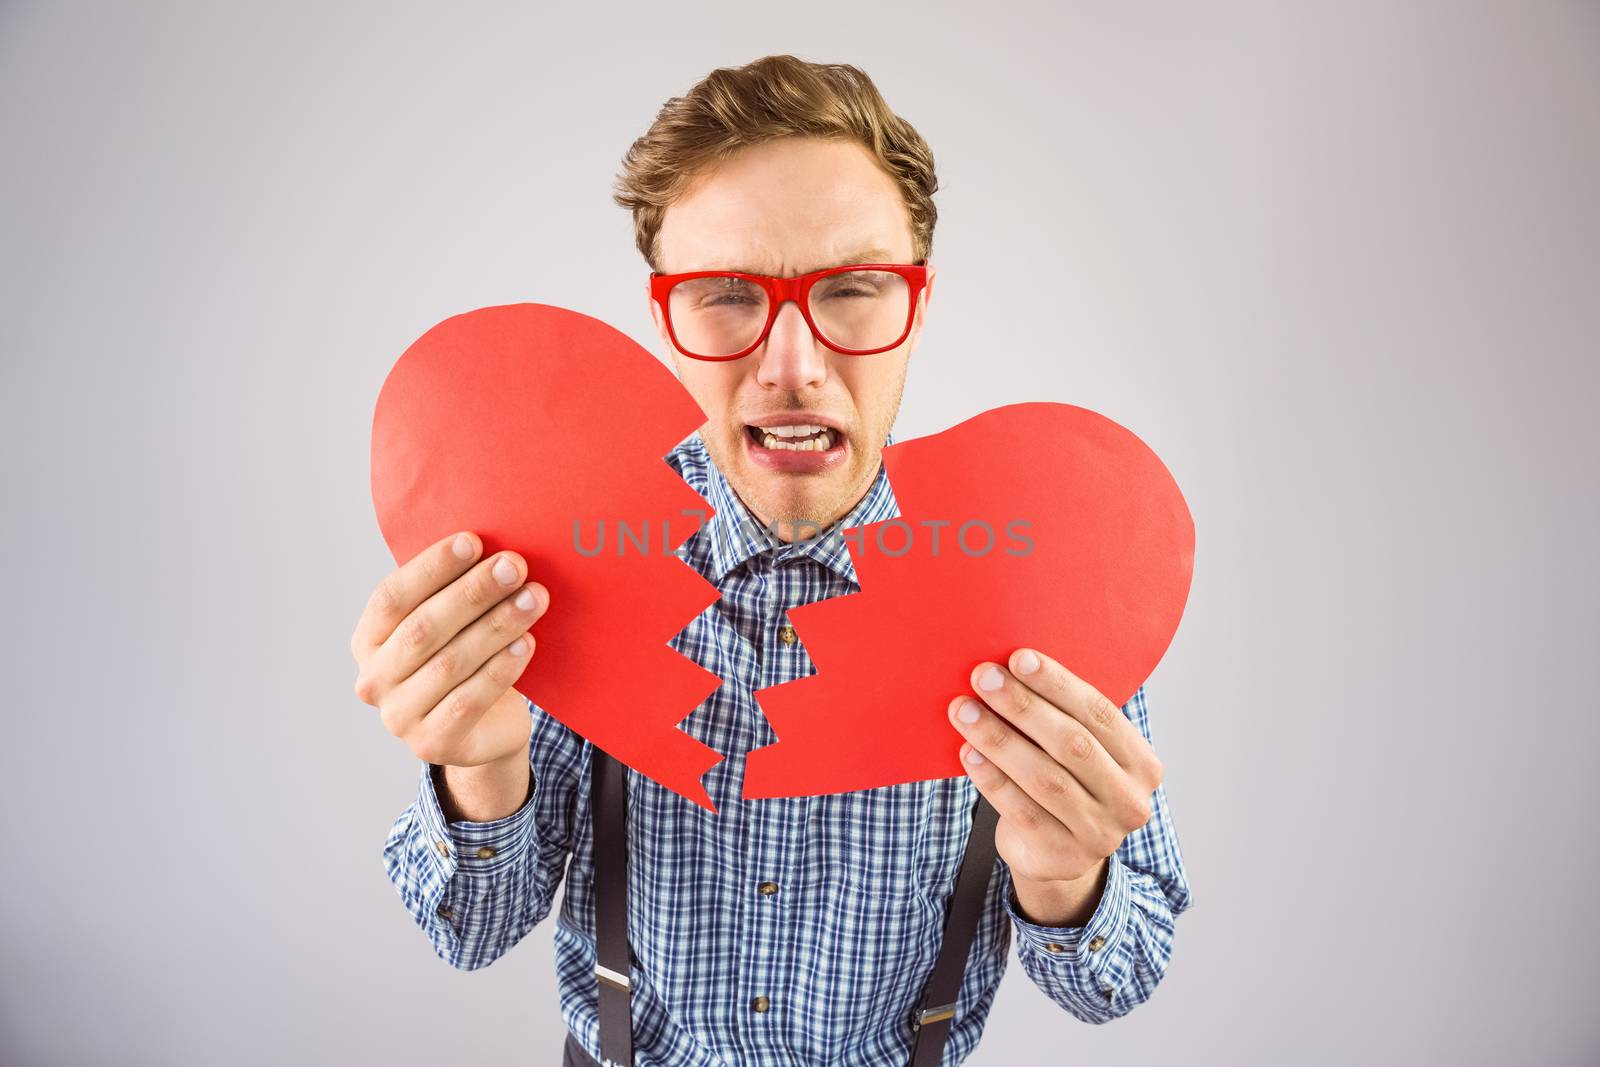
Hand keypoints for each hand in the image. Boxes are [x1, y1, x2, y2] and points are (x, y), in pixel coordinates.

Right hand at [351, 530, 549, 768]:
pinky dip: (500, 668)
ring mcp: (399, 717)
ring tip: (534, 599)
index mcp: (369, 640)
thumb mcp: (454, 625)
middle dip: (473, 592)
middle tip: (515, 566)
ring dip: (496, 625)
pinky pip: (469, 700)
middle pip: (424, 627)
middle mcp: (374, 679)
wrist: (487, 729)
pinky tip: (527, 644)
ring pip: (450, 662)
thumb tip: (493, 546)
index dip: (431, 568)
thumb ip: (455, 592)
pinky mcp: (433, 744)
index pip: (392, 597)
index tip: (473, 541)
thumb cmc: (469, 659)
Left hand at [947, 647, 1162, 926]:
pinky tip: (968, 752)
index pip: (1100, 713)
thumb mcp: (1079, 753)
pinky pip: (1021, 809)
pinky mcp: (1062, 855)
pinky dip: (992, 777)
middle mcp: (1128, 800)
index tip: (1018, 658)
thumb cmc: (1064, 783)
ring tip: (964, 710)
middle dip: (1023, 705)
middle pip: (1072, 743)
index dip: (1058, 684)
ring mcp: (1099, 833)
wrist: (1058, 854)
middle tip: (983, 677)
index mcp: (1141, 763)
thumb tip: (1008, 668)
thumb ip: (1061, 718)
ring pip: (1044, 776)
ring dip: (999, 738)